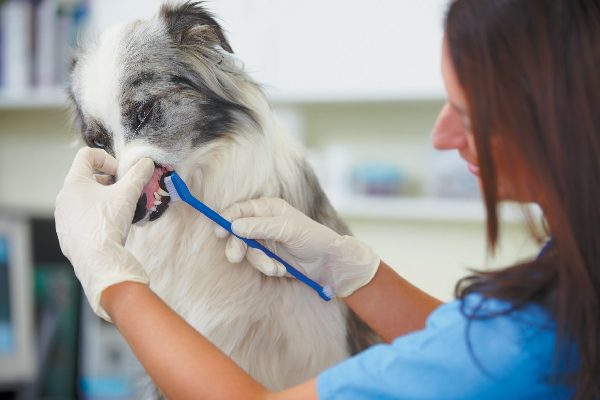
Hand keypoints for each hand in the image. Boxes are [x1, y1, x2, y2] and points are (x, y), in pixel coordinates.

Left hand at [55, 147, 154, 320]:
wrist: (98, 260)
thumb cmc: (109, 222)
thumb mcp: (128, 194)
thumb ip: (138, 174)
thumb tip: (147, 162)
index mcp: (74, 182)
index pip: (87, 155)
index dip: (108, 159)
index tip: (121, 175)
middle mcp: (63, 197)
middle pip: (86, 178)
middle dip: (109, 182)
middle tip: (125, 193)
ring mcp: (63, 217)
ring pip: (84, 199)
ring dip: (103, 200)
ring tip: (120, 212)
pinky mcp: (66, 234)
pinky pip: (82, 218)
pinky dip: (97, 217)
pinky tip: (111, 229)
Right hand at [216, 198, 379, 296]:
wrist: (328, 262)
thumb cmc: (312, 238)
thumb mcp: (286, 229)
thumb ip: (259, 227)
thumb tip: (234, 226)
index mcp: (269, 208)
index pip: (240, 209)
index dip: (227, 218)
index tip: (219, 231)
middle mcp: (264, 223)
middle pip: (238, 232)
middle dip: (238, 246)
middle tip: (235, 257)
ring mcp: (266, 241)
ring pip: (248, 251)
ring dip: (260, 261)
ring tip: (275, 268)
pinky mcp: (269, 257)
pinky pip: (258, 263)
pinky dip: (268, 268)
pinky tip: (282, 270)